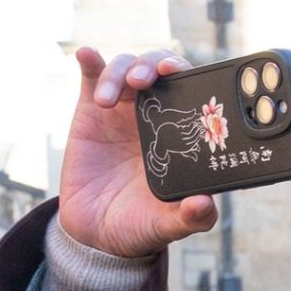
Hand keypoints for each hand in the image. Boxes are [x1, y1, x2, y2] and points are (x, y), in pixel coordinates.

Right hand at [58, 47, 218, 258]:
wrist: (96, 235)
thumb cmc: (140, 224)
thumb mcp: (166, 225)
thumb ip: (190, 218)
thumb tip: (204, 205)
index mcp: (180, 133)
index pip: (190, 90)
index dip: (187, 75)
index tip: (177, 73)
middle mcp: (155, 114)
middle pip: (159, 69)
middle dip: (153, 64)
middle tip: (145, 80)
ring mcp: (121, 110)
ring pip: (126, 69)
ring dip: (119, 72)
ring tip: (107, 98)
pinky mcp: (91, 112)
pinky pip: (91, 77)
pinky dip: (90, 62)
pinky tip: (86, 55)